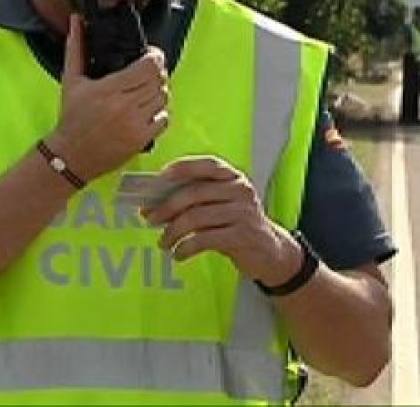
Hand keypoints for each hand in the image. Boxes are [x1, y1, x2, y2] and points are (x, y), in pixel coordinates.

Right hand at [48, 14, 168, 180]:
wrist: (71, 155)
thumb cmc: (71, 116)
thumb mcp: (71, 80)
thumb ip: (76, 47)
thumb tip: (76, 20)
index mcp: (109, 89)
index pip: (149, 66)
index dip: (156, 57)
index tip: (151, 55)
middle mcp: (124, 106)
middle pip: (159, 80)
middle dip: (158, 72)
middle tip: (148, 72)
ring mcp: (135, 124)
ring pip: (164, 98)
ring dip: (159, 91)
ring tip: (147, 90)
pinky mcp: (141, 140)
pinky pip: (164, 119)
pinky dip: (160, 112)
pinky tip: (147, 110)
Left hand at [143, 156, 301, 284]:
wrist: (271, 251)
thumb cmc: (237, 224)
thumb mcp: (221, 204)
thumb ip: (195, 198)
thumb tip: (153, 201)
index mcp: (233, 177)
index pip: (205, 164)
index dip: (180, 169)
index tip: (158, 180)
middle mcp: (240, 190)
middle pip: (194, 193)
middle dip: (166, 207)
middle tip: (149, 219)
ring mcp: (243, 213)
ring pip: (196, 217)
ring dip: (173, 232)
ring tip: (164, 243)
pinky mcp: (242, 236)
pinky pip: (204, 239)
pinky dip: (185, 247)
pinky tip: (178, 254)